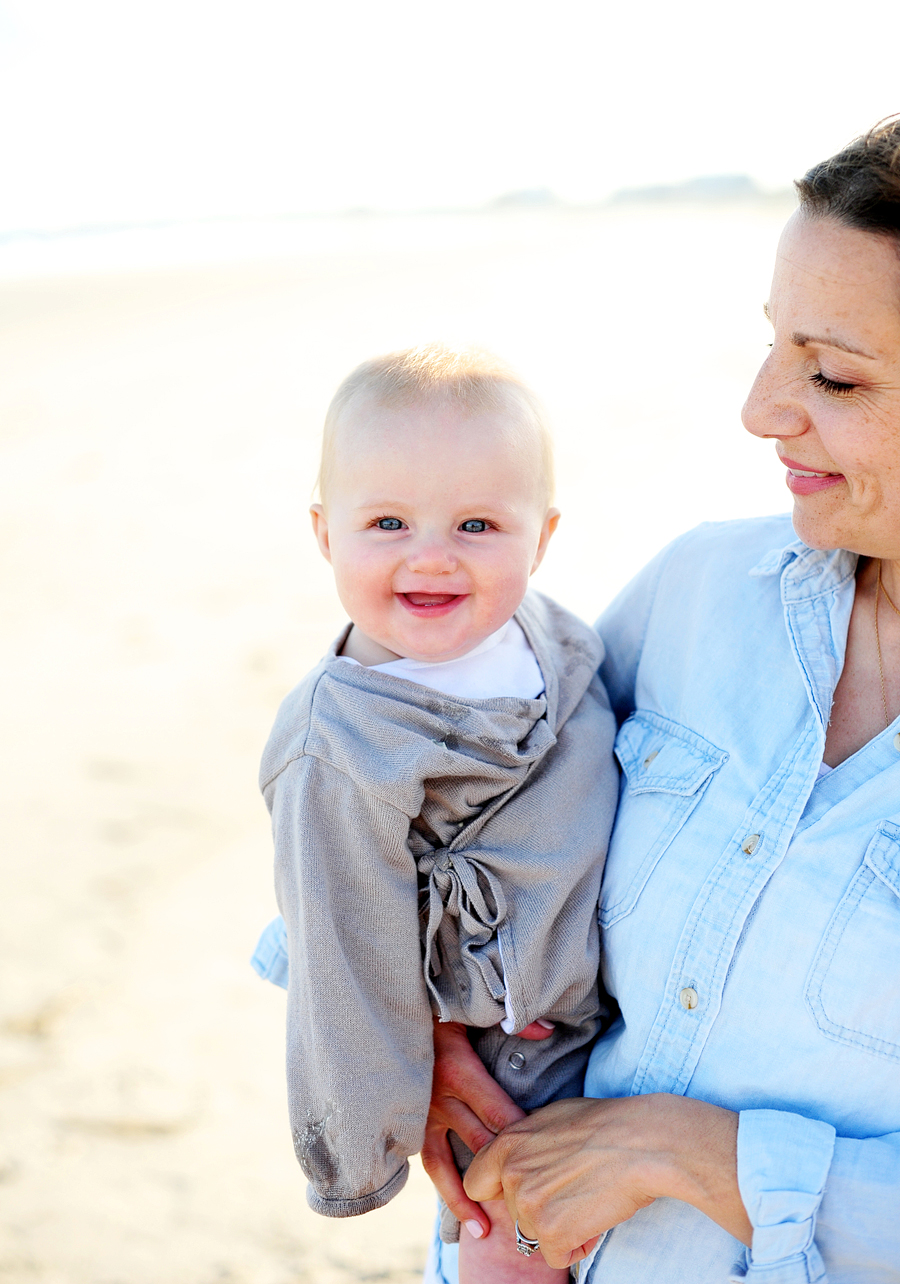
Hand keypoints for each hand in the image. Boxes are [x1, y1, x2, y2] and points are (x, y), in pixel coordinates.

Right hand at [421, 1021, 527, 1236]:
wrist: (382, 1009)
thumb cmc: (434, 1004)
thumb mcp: (471, 1007)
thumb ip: (511, 1019)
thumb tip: (548, 1030)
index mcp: (456, 1069)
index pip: (497, 1112)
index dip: (522, 1134)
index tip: (546, 1154)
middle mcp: (436, 1097)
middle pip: (478, 1142)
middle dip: (503, 1174)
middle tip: (530, 1201)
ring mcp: (419, 1112)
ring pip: (442, 1165)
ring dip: (462, 1199)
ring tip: (483, 1231)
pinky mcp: (407, 1120)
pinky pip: (424, 1158)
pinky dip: (440, 1183)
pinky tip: (456, 1206)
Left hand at [464, 1094, 751, 1269]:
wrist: (644, 1142)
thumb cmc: (605, 1124)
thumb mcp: (551, 1118)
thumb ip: (523, 1142)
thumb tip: (514, 1159)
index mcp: (507, 1143)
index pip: (476, 1184)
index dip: (497, 1192)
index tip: (521, 1193)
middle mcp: (511, 1174)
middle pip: (512, 1212)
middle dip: (539, 1208)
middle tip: (573, 1189)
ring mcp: (529, 1205)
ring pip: (534, 1234)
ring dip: (559, 1226)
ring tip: (588, 1199)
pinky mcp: (553, 1232)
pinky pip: (556, 1254)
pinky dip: (576, 1246)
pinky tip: (594, 1219)